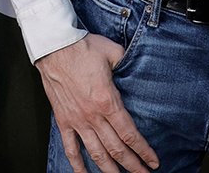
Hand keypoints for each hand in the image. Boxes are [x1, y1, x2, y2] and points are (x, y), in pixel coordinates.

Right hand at [36, 34, 158, 172]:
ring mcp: (77, 121)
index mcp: (108, 101)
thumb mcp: (114, 52)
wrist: (55, 47)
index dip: (143, 151)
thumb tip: (136, 67)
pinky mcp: (63, 120)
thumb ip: (127, 64)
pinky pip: (70, 148)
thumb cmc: (83, 48)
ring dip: (109, 170)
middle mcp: (93, 116)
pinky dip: (77, 164)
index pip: (130, 134)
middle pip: (117, 149)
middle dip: (133, 166)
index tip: (153, 162)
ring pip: (96, 153)